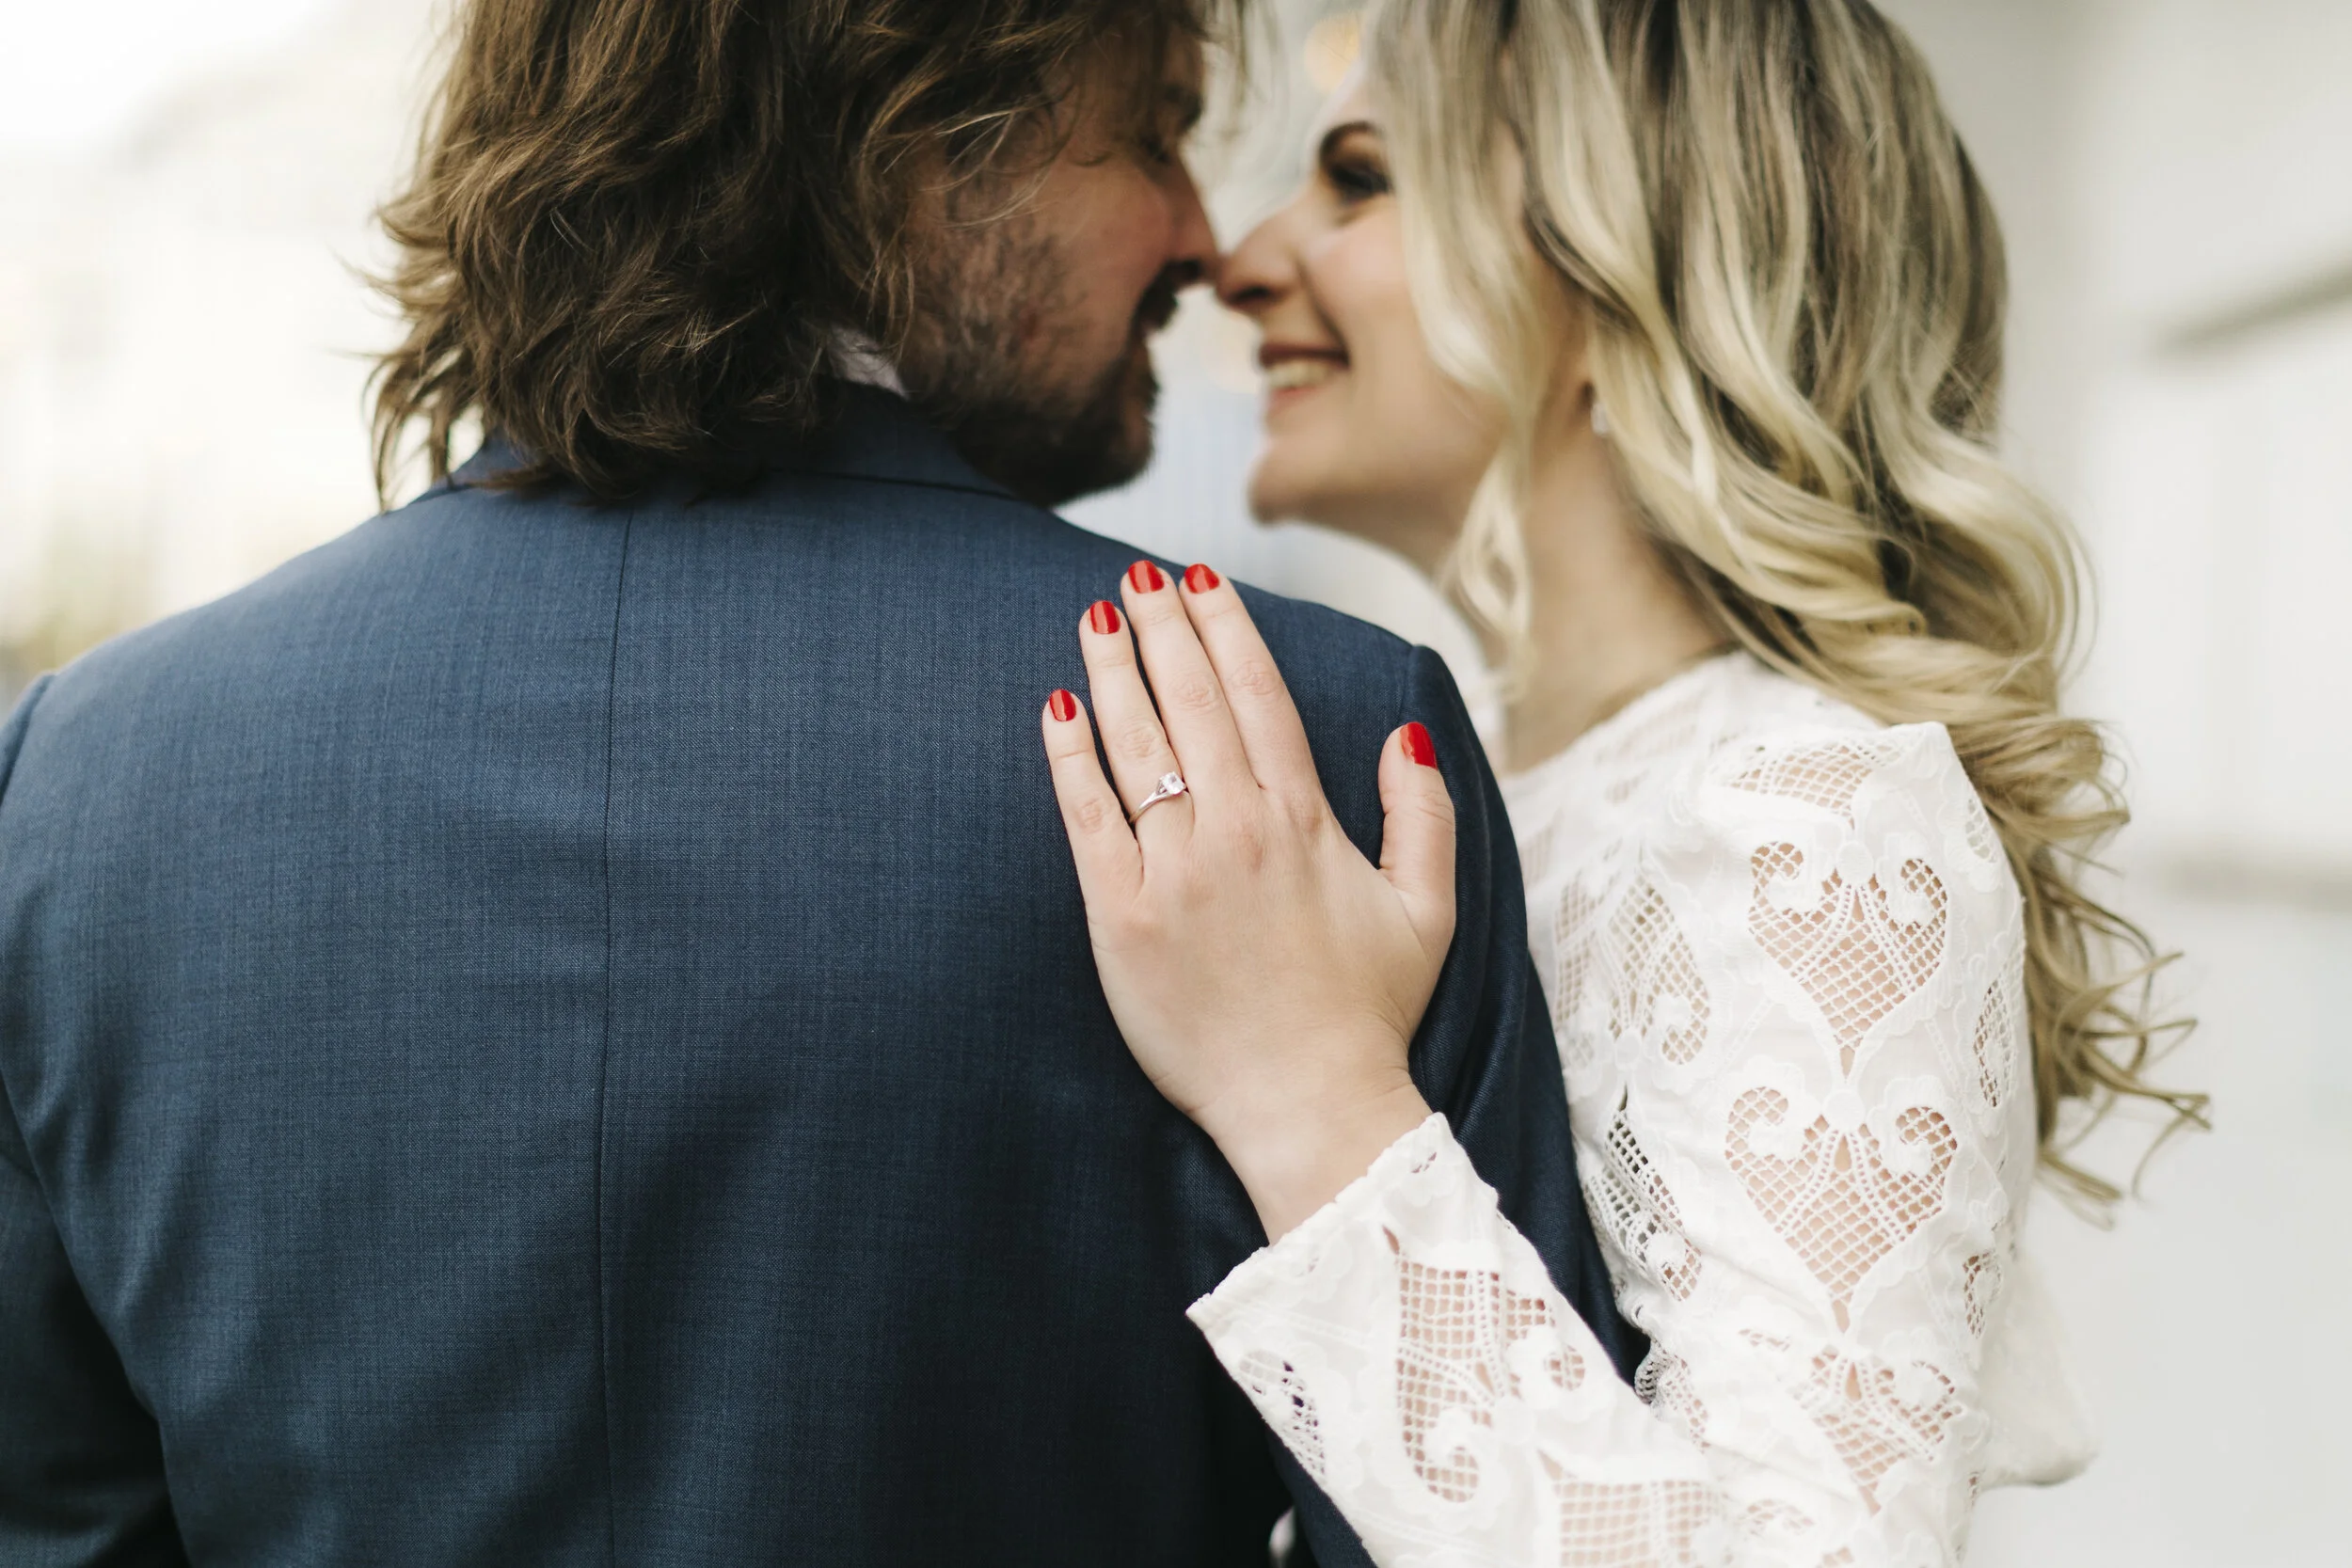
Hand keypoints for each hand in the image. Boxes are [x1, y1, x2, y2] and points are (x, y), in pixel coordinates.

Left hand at [1039, 561, 1456, 1237]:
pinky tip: (1056, 707)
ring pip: (1138, 745)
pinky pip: (1089, 817)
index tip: (1200, 580)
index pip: (1259, 696)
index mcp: (1307, 822)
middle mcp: (1239, 831)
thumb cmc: (1369, 1014)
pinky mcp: (1123, 916)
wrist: (1310, 1107)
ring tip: (1096, 617)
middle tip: (1136, 577)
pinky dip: (1070, 757)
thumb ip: (1422, 815)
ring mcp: (1177, 871)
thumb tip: (1403, 733)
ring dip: (1114, 671)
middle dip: (1162, 628)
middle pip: (1193, 702)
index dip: (1226, 628)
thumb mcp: (1429, 910)